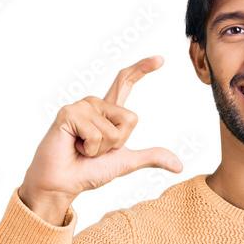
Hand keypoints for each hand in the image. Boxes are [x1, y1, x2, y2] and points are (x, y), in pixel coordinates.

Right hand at [19, 54, 182, 213]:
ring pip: (113, 130)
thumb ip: (150, 157)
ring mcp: (81, 107)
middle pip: (130, 119)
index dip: (142, 70)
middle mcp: (95, 104)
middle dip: (118, 143)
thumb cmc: (89, 171)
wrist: (64, 183)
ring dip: (101, 148)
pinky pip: (96, 133)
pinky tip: (74, 146)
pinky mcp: (68, 113)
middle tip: (94, 150)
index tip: (160, 59)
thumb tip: (179, 166)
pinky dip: (89, 148)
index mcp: (107, 112)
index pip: (125, 83)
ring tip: (82, 149)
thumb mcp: (126, 162)